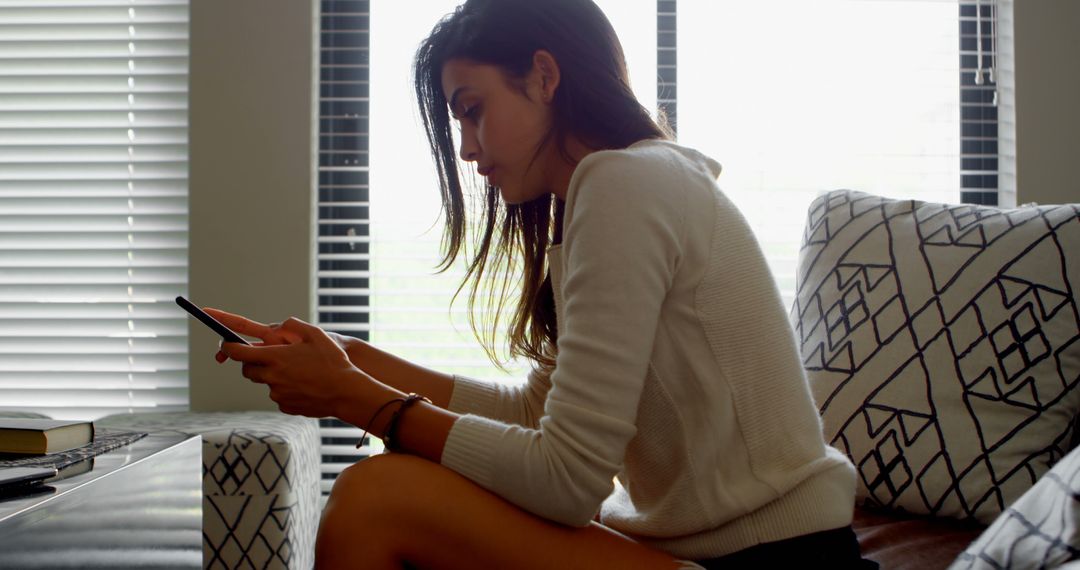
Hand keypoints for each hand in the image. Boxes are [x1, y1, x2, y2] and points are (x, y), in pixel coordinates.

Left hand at [218, 317, 366, 417]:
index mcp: (275, 357)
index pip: (237, 352)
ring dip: (272, 376)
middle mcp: (272, 376)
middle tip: (267, 357)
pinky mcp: (285, 406)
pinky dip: (285, 389)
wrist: (346, 392)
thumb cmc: (333, 361)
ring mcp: (277, 393)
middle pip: (247, 370)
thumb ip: (292, 325)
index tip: (225, 345)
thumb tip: (279, 325)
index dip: (227, 347)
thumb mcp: (316, 334)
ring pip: (265, 383)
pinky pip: (278, 396)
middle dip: (251, 363)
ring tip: (296, 372)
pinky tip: (304, 385)